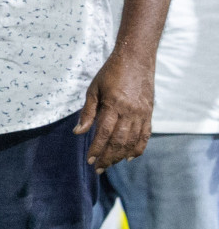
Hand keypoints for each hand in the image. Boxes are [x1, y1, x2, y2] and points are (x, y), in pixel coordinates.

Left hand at [75, 48, 154, 171]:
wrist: (136, 59)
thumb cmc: (110, 72)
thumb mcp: (94, 88)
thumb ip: (88, 111)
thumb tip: (78, 132)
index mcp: (114, 104)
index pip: (104, 133)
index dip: (96, 148)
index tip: (89, 160)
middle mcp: (130, 112)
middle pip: (119, 141)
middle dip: (107, 157)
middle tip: (98, 168)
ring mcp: (142, 114)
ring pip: (132, 141)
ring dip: (120, 156)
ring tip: (110, 164)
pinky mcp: (149, 114)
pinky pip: (145, 135)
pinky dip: (138, 148)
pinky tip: (129, 157)